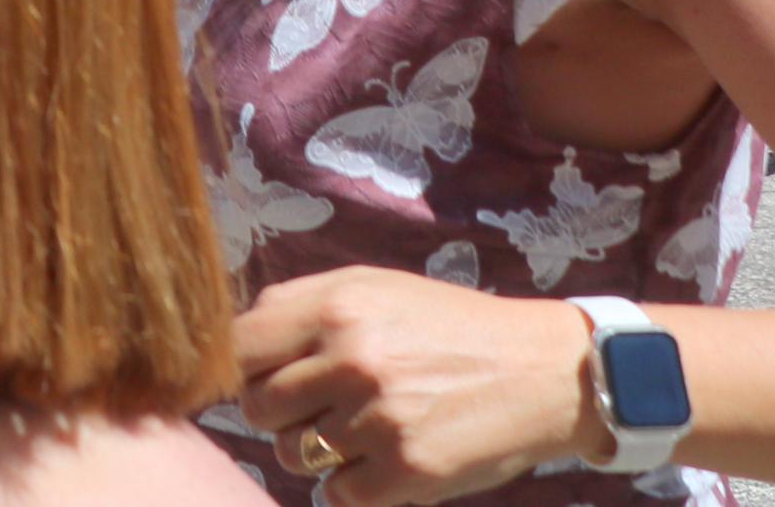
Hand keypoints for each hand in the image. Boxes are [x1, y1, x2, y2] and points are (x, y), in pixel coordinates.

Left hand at [233, 266, 595, 504]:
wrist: (544, 372)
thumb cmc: (447, 327)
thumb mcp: (372, 288)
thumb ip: (298, 308)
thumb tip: (230, 340)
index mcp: (336, 307)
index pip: (237, 348)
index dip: (240, 369)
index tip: (261, 379)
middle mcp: (351, 359)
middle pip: (257, 407)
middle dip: (277, 414)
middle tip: (318, 410)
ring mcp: (378, 418)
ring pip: (292, 454)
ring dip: (316, 452)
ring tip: (363, 431)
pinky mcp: (408, 471)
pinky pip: (336, 495)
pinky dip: (352, 487)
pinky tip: (384, 461)